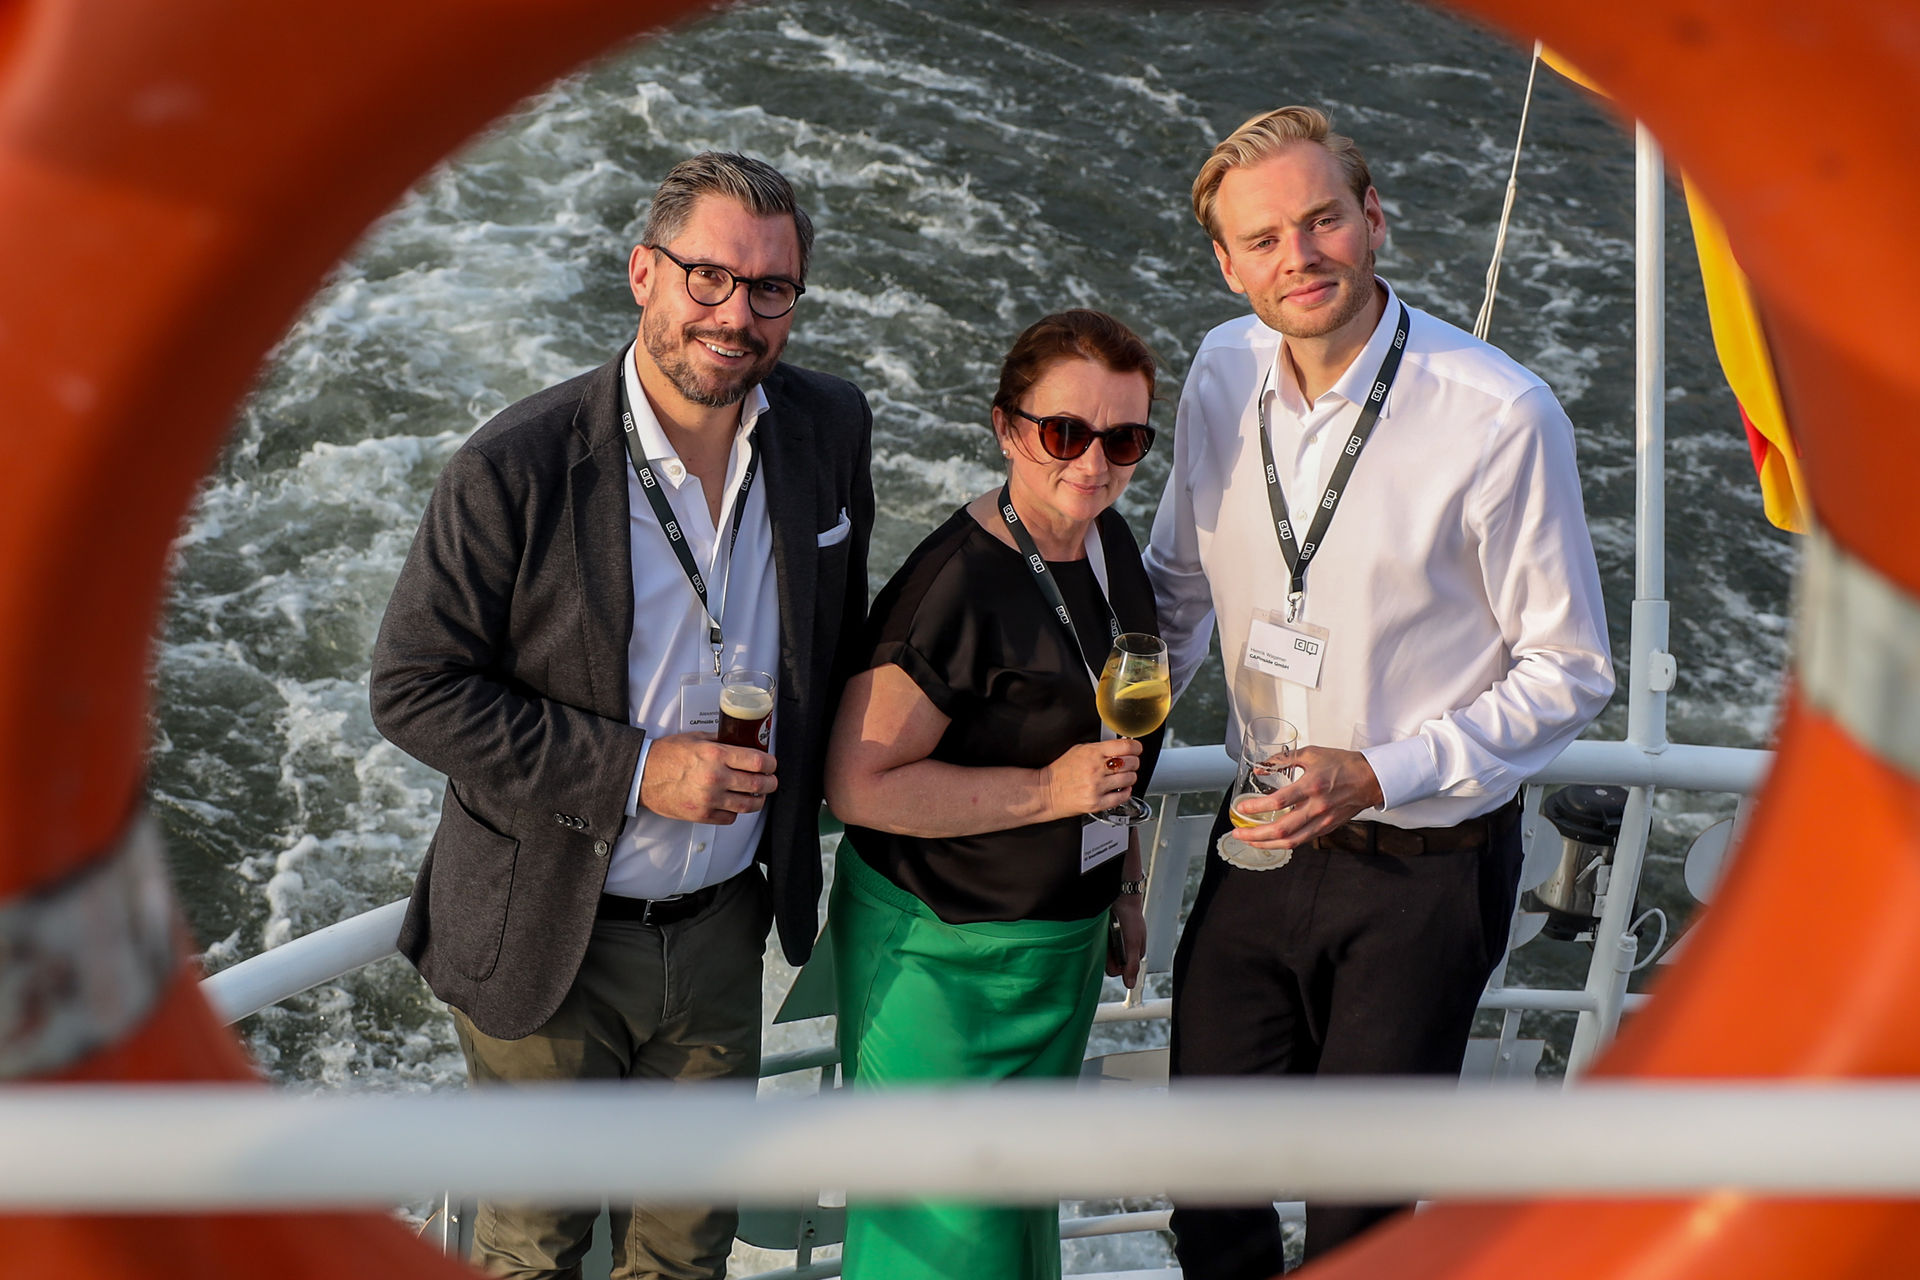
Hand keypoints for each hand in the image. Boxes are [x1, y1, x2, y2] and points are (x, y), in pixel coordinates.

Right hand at [640, 731, 777, 824]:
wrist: (642, 776)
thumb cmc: (666, 755)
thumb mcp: (696, 738)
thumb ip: (720, 741)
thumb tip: (741, 742)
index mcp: (715, 755)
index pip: (757, 761)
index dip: (771, 764)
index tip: (771, 764)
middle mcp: (715, 778)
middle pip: (758, 784)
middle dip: (770, 782)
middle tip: (770, 780)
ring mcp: (709, 799)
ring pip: (748, 805)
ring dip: (758, 800)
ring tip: (758, 794)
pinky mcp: (702, 815)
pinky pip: (730, 817)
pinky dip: (736, 812)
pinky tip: (734, 804)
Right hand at [1043, 738, 1141, 818]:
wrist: (1046, 792)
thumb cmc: (1061, 771)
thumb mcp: (1078, 750)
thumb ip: (1100, 748)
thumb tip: (1120, 746)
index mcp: (1092, 753)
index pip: (1125, 746)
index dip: (1136, 747)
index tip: (1137, 749)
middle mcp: (1095, 769)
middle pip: (1131, 762)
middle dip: (1134, 762)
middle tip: (1130, 763)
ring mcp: (1097, 787)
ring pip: (1129, 779)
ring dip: (1130, 777)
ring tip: (1124, 777)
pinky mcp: (1096, 803)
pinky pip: (1122, 797)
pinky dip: (1126, 792)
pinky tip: (1121, 789)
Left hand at [1106, 894, 1145, 987]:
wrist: (1121, 895)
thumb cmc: (1131, 918)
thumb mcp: (1133, 943)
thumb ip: (1132, 965)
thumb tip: (1130, 984)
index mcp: (1134, 953)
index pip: (1121, 971)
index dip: (1115, 966)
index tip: (1113, 954)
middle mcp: (1123, 949)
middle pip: (1110, 963)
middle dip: (1107, 955)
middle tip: (1109, 941)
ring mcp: (1114, 941)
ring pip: (1102, 954)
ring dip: (1102, 946)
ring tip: (1105, 932)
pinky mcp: (1105, 934)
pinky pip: (1098, 943)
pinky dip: (1098, 939)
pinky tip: (1101, 930)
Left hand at [1231, 746, 1383, 850]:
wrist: (1370, 779)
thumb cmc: (1342, 764)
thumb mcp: (1311, 754)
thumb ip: (1283, 759)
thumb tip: (1260, 767)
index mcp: (1312, 786)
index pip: (1278, 801)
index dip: (1257, 807)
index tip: (1241, 808)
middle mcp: (1317, 807)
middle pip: (1282, 829)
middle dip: (1256, 834)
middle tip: (1238, 833)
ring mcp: (1323, 821)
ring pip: (1291, 841)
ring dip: (1266, 844)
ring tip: (1249, 841)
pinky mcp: (1327, 828)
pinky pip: (1302, 840)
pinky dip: (1284, 843)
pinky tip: (1271, 840)